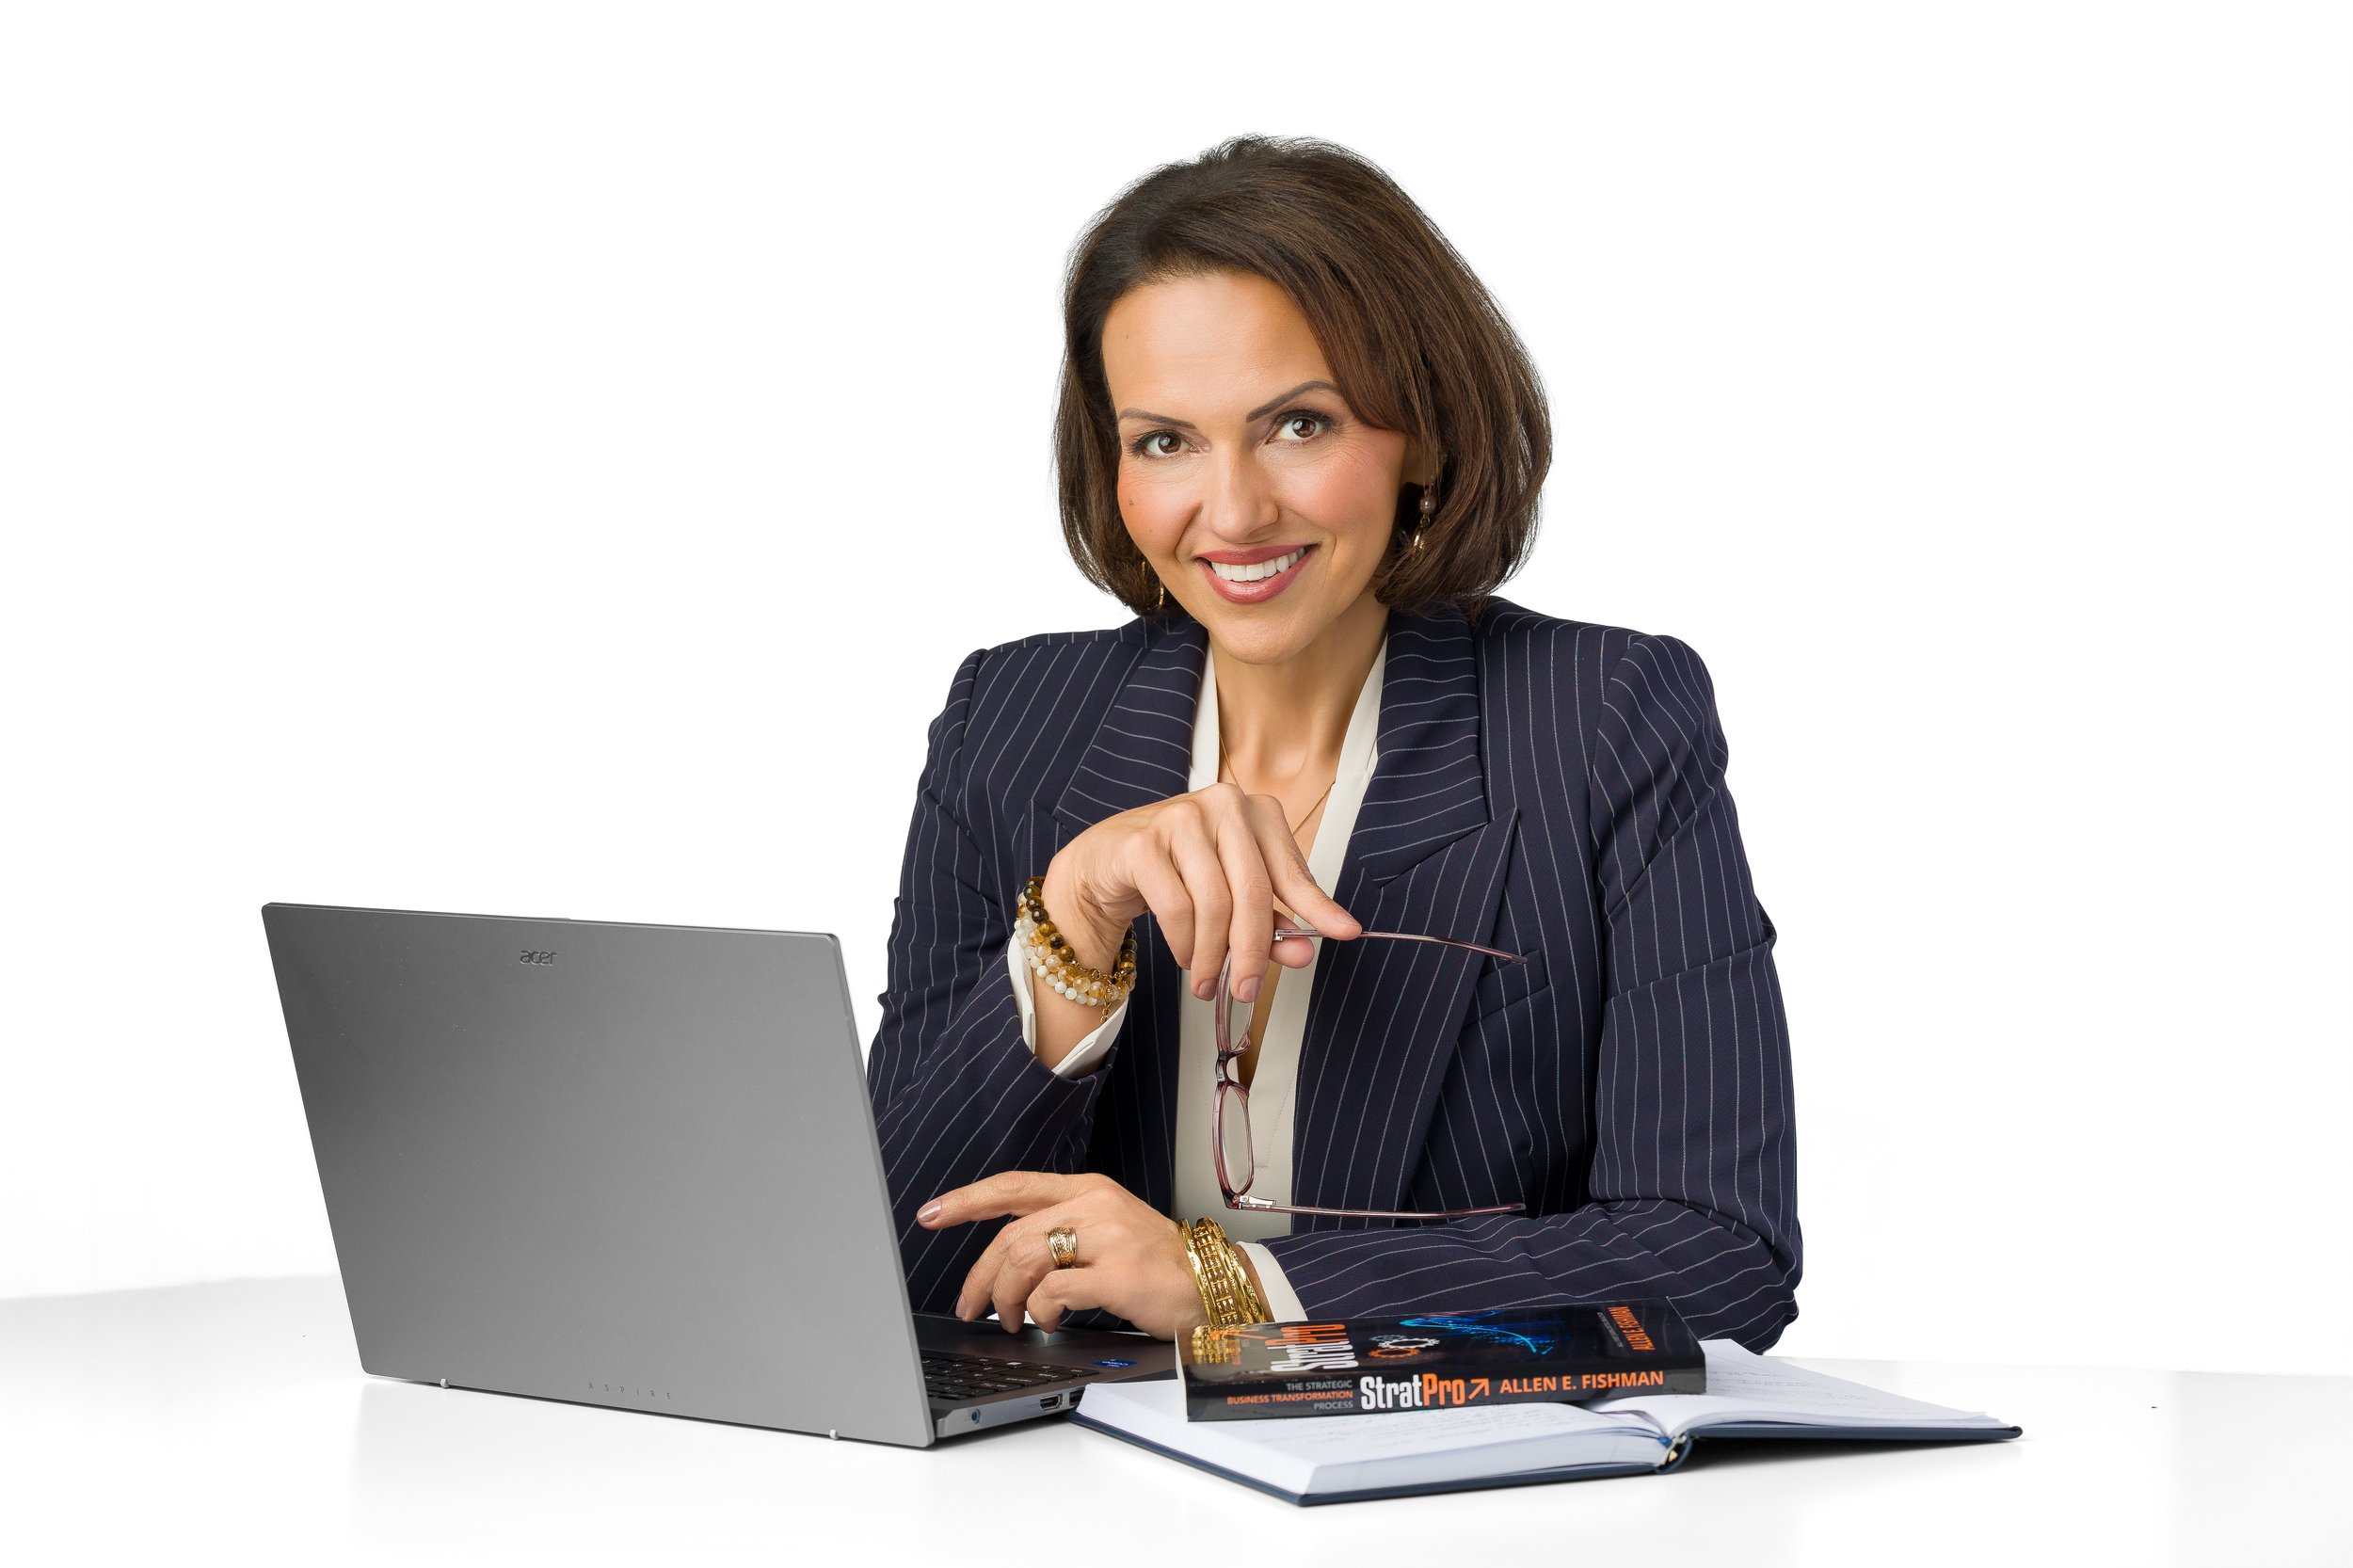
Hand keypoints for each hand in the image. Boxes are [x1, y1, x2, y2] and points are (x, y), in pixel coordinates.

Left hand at [918, 1171, 1207, 1340]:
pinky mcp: (1118, 1273)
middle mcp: (1095, 1205)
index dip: (966, 1200)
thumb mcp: (1108, 1231)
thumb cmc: (1157, 1266)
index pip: (1013, 1187)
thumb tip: (1005, 1264)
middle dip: (981, 1276)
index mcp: (1087, 1190)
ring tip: (1013, 1320)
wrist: (1212, 1286)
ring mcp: (1108, 1236)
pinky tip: (1050, 1323)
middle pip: (1011, 1235)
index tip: (931, 1214)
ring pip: (1026, 1262)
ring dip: (1008, 1299)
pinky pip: (1054, 1293)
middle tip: (970, 1305)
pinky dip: (1041, 1313)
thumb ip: (1061, 1233)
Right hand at [1043, 781, 1361, 1007]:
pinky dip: (1184, 945)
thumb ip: (1271, 920)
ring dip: (1213, 957)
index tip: (1346, 933)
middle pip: (1253, 892)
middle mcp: (1223, 805)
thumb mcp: (1233, 894)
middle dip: (1253, 951)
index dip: (1318, 908)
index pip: (1291, 871)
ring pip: (1214, 906)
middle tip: (1247, 990)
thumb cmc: (1180, 874)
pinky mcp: (1143, 843)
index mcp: (1255, 811)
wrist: (1106, 861)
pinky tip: (1185, 957)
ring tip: (1209, 982)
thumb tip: (1303, 953)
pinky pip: (1176, 910)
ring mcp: (1180, 819)